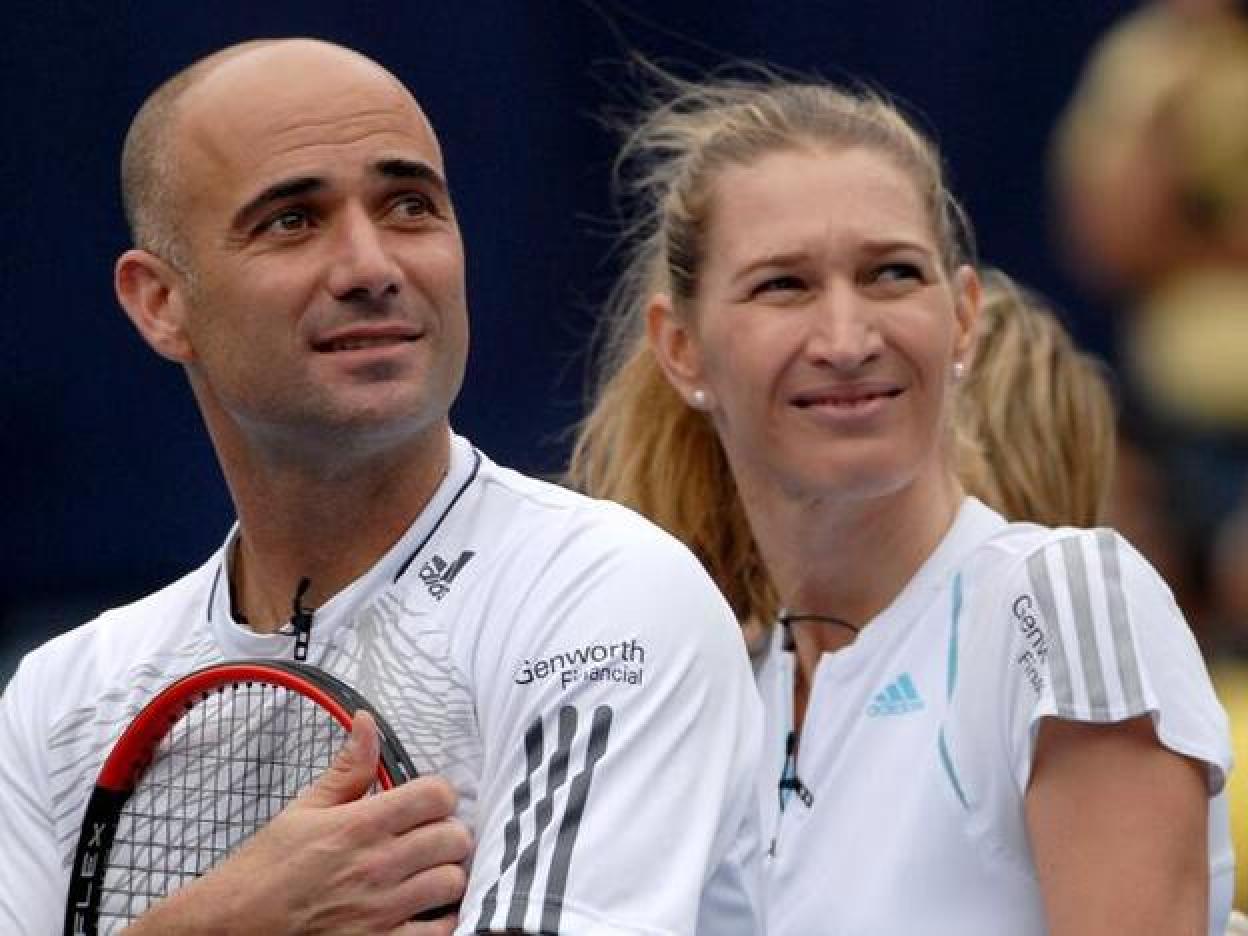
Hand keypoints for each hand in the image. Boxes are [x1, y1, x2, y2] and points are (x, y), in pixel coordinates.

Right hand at [126, 711, 470, 934]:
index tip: (429, 802)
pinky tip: (424, 908)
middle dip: (447, 832)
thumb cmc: (267, 869)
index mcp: (360, 825)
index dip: (440, 795)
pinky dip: (440, 918)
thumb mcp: (305, 809)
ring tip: (429, 871)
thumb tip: (367, 722)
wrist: (233, 925)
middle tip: (431, 837)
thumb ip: (348, 767)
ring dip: (446, 874)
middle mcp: (377, 866)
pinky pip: (441, 930)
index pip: (436, 795)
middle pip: (454, 837)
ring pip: (453, 881)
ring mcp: (382, 910)